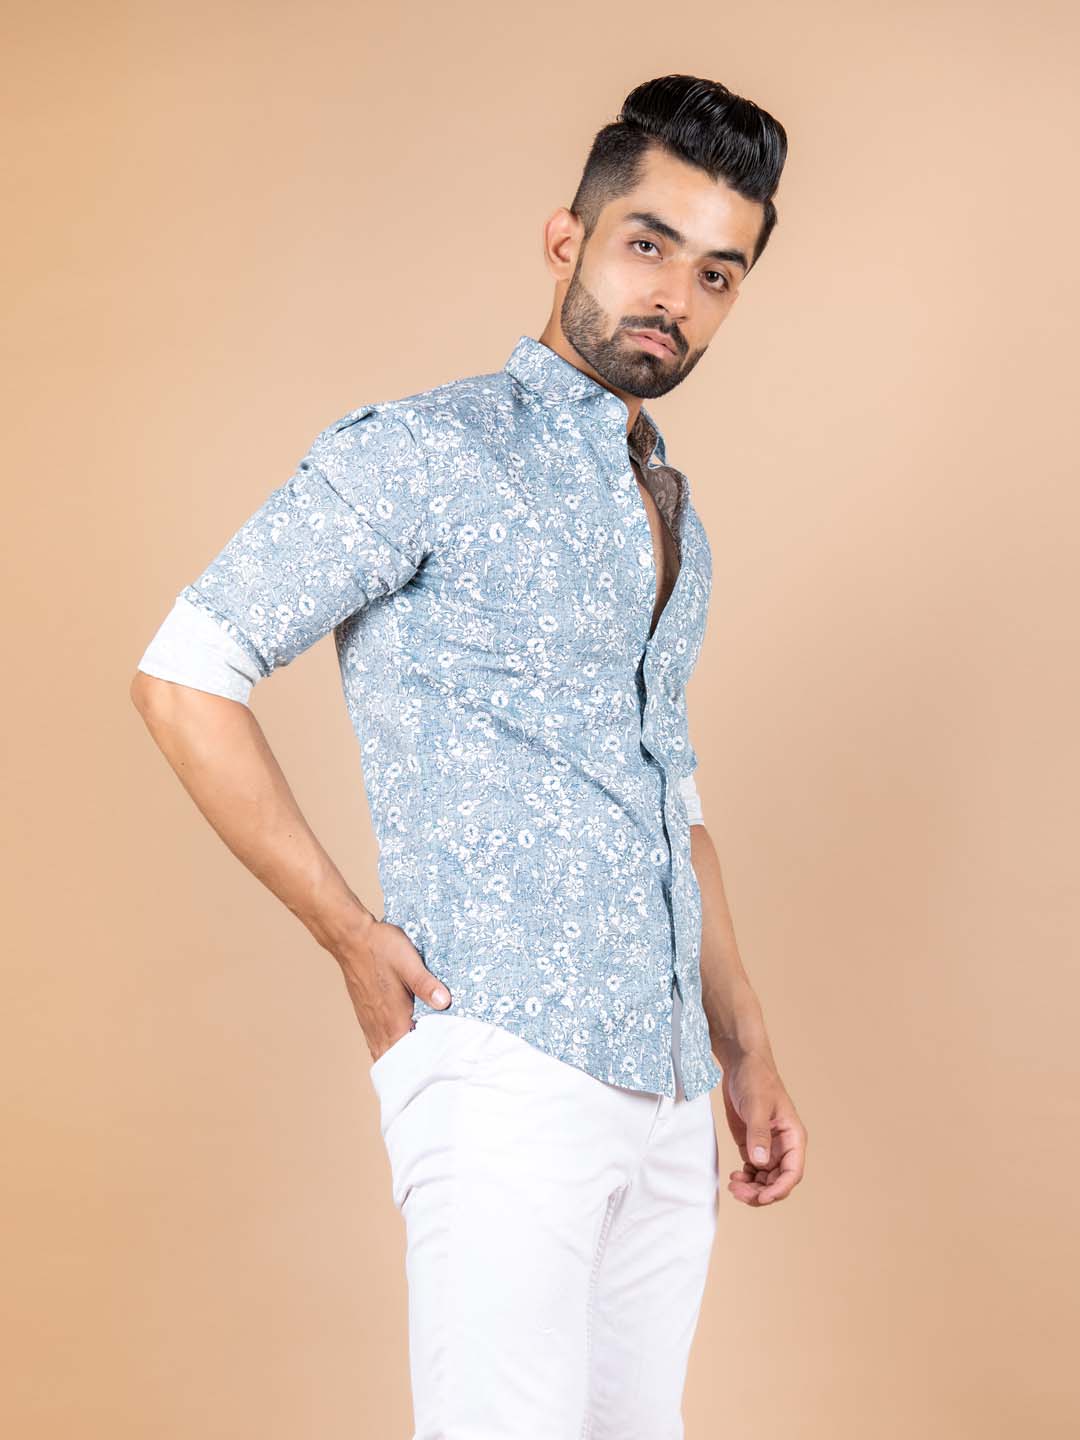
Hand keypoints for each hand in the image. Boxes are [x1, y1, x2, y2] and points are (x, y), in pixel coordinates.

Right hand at [336, 916, 452, 1062]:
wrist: (352, 938)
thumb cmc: (380, 948)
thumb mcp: (409, 963)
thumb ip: (426, 985)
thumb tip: (445, 1002)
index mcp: (392, 1020)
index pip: (409, 1056)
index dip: (425, 1064)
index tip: (441, 1067)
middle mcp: (378, 1027)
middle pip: (395, 1060)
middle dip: (412, 1068)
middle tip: (432, 1069)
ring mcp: (369, 1022)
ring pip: (383, 1052)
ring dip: (399, 1059)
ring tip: (418, 1062)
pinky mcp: (364, 1014)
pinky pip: (376, 1041)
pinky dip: (388, 1048)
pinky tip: (398, 1042)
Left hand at [719, 1050, 806, 1205]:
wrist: (741, 1064)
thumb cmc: (755, 1079)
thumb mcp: (756, 1105)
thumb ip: (758, 1134)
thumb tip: (759, 1162)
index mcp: (793, 1137)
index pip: (792, 1173)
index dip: (778, 1189)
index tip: (761, 1197)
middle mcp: (783, 1146)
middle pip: (777, 1181)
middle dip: (760, 1192)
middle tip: (737, 1192)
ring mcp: (768, 1147)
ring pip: (765, 1180)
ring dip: (751, 1189)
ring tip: (733, 1185)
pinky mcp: (752, 1145)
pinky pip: (753, 1172)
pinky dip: (745, 1179)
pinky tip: (734, 1177)